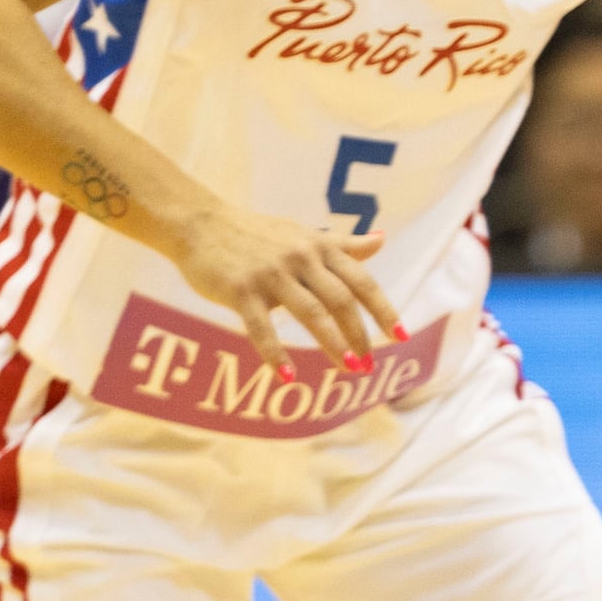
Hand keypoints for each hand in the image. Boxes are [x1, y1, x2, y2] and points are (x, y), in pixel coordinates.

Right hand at [172, 203, 403, 375]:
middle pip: (341, 300)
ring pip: (311, 313)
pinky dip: (276, 354)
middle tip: (368, 366)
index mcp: (320, 247)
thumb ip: (342, 244)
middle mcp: (301, 259)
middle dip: (360, 335)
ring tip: (349, 368)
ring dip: (333, 344)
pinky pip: (262, 328)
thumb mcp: (304, 234)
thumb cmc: (256, 232)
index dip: (383, 309)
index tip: (400, 336)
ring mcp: (271, 274)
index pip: (361, 282)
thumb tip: (381, 241)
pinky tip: (289, 377)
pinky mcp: (241, 291)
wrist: (201, 223)